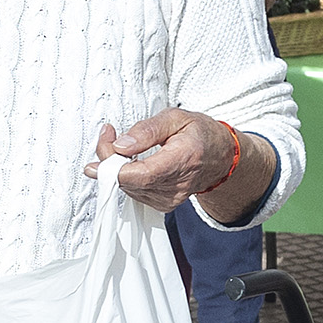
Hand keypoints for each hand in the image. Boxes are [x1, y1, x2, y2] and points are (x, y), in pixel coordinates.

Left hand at [92, 110, 237, 211]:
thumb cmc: (200, 135)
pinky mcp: (163, 204)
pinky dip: (126, 177)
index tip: (102, 148)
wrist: (220, 157)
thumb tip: (121, 145)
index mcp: (183, 160)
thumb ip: (147, 131)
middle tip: (108, 136)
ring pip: (128, 188)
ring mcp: (170, 199)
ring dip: (116, 168)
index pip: (141, 174)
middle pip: (130, 182)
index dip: (114, 167)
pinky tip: (130, 163)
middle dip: (110, 160)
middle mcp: (177, 185)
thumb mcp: (176, 118)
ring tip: (120, 147)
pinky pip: (134, 192)